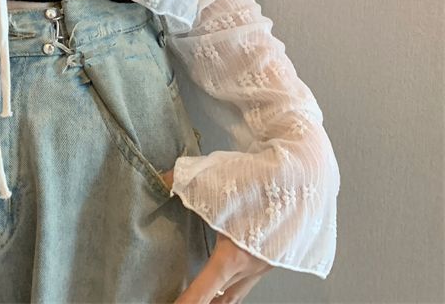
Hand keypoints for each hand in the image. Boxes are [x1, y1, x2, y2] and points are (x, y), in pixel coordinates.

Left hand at [159, 167, 273, 302]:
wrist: (305, 174)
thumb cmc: (261, 178)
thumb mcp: (215, 178)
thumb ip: (182, 182)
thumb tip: (159, 179)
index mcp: (234, 255)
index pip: (203, 290)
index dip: (187, 302)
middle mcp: (252, 267)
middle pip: (221, 299)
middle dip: (203, 302)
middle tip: (185, 301)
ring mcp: (267, 265)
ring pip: (237, 292)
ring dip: (219, 298)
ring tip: (205, 297)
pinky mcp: (276, 257)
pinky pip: (250, 279)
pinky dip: (234, 284)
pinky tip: (228, 279)